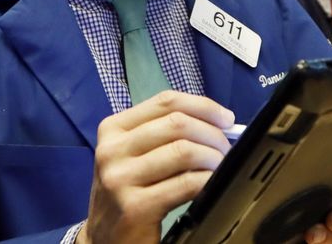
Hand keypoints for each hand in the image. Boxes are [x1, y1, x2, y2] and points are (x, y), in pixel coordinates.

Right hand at [77, 91, 234, 243]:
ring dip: (213, 157)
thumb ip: (163, 134)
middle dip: (212, 134)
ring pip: (183, 150)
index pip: (165, 101)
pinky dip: (207, 180)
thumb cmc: (126, 192)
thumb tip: (216, 122)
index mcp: (112, 129)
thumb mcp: (133, 155)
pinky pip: (186, 183)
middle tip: (225, 149)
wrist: (104, 239)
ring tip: (219, 167)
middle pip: (177, 123)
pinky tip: (211, 185)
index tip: (226, 119)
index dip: (203, 107)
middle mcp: (112, 150)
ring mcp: (120, 178)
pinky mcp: (136, 207)